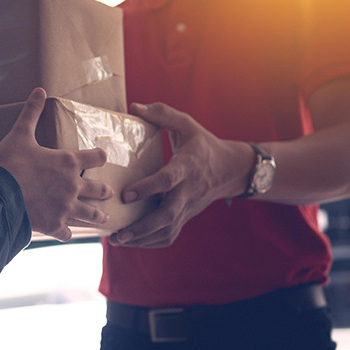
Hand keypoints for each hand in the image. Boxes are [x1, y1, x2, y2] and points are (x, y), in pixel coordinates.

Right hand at [0, 88, 112, 240]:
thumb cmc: (9, 164)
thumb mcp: (20, 135)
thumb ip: (31, 113)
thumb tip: (39, 90)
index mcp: (67, 162)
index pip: (95, 158)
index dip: (100, 156)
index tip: (103, 157)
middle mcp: (72, 186)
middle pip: (98, 189)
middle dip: (104, 191)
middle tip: (109, 192)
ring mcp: (65, 207)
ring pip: (89, 214)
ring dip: (98, 217)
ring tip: (105, 220)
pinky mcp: (54, 225)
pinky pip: (67, 233)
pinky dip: (67, 233)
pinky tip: (67, 234)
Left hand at [109, 102, 252, 247]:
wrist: (231, 169)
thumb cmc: (203, 144)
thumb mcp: (186, 124)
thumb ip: (162, 114)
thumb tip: (134, 107)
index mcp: (187, 166)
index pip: (167, 180)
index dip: (147, 188)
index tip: (126, 195)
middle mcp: (188, 191)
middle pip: (167, 215)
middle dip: (141, 227)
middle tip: (117, 232)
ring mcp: (188, 207)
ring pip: (167, 230)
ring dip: (142, 239)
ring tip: (117, 240)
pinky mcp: (186, 216)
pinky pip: (170, 235)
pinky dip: (151, 242)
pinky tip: (132, 241)